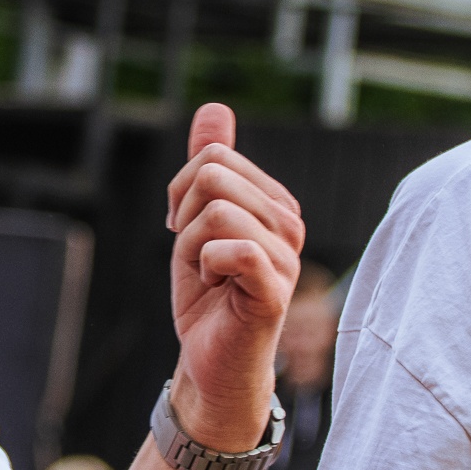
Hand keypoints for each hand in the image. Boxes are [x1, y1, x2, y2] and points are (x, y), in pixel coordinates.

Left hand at [163, 104, 303, 449]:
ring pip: (216, 211)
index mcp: (275, 202)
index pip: (214, 157)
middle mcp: (290, 223)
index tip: (185, 228)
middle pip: (213, 175)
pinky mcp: (275, 290)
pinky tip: (216, 287)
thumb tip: (215, 107)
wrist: (211, 361)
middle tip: (195, 255)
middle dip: (183, 215)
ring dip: (191, 246)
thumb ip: (209, 163)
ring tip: (208, 275)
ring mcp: (287, 256)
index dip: (181, 191)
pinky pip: (231, 249)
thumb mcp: (195, 220)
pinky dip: (204, 265)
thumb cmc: (208, 294)